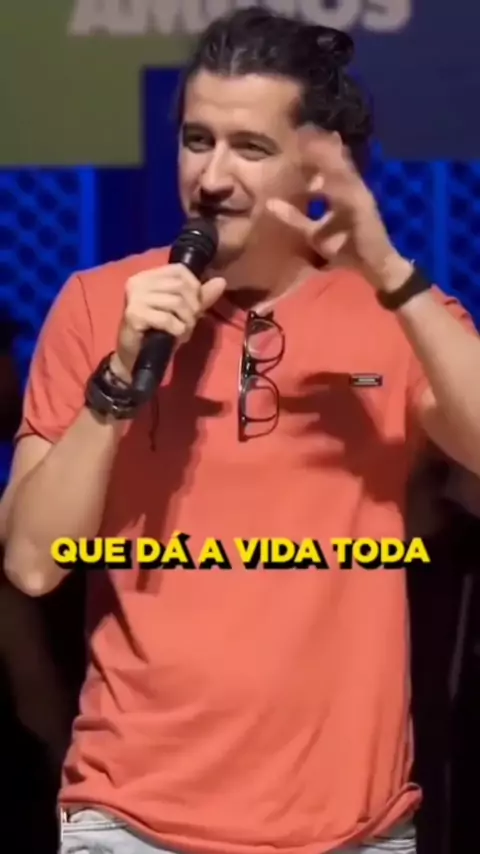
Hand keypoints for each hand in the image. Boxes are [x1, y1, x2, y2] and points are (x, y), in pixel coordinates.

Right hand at [112, 264, 225, 379]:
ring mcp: (134, 298)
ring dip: (187, 321)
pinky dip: (178, 330)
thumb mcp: (182, 312)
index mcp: (147, 276)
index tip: (194, 306)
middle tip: (189, 323)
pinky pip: (168, 319)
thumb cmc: (157, 331)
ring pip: (176, 302)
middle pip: (180, 286)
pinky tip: (176, 336)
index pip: (179, 269)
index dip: (194, 287)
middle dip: (193, 307)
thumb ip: (200, 296)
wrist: (134, 356)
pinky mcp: (134, 315)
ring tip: (183, 331)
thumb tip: (221, 281)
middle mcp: (138, 282)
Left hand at [266, 128, 411, 291]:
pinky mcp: (364, 208)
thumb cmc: (347, 249)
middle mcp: (351, 189)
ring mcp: (359, 197)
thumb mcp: (313, 233)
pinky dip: (336, 184)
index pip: (325, 166)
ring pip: (342, 172)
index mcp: (340, 192)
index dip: (311, 150)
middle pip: (335, 162)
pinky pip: (349, 192)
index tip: (294, 135)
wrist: (375, 267)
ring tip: (314, 142)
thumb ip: (294, 218)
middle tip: (302, 129)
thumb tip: (270, 203)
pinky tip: (323, 176)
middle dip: (320, 146)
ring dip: (329, 157)